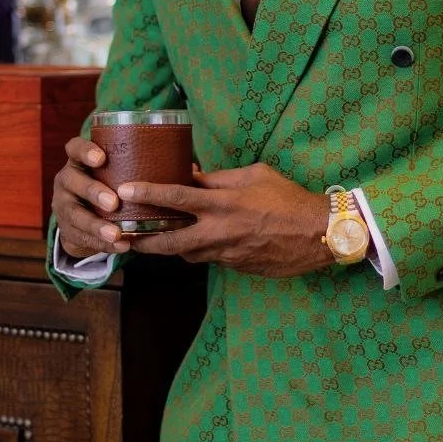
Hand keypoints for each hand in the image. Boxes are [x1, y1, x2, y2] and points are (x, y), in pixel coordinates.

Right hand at [51, 137, 130, 258]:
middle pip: (72, 181)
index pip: (75, 148)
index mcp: (78, 162)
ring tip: (116, 234)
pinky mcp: (66, 229)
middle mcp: (67, 181)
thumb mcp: (114, 174)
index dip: (85, 152)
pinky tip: (120, 246)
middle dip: (93, 192)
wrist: (84, 216)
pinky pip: (81, 237)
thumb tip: (181, 163)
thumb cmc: (109, 187)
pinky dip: (102, 244)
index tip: (101, 159)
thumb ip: (133, 168)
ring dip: (96, 225)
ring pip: (75, 215)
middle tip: (114, 203)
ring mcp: (63, 205)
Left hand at [123, 162, 333, 276]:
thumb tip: (192, 174)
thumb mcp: (254, 175)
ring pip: (187, 254)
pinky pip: (209, 259)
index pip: (176, 197)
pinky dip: (198, 251)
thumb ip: (219, 178)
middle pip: (169, 241)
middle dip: (144, 241)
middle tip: (124, 237)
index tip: (124, 191)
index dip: (147, 194)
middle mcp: (219, 231)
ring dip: (170, 248)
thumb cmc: (288, 198)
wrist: (318, 234)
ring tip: (152, 240)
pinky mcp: (236, 267)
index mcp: (223, 203)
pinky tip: (195, 243)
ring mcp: (226, 253)